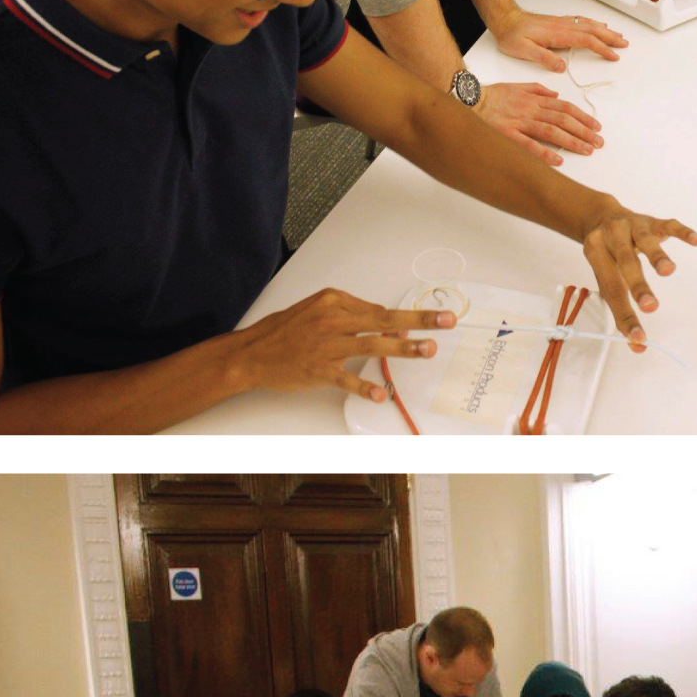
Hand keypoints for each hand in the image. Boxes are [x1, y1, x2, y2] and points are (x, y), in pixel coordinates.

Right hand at [218, 288, 456, 406]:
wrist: (250, 353)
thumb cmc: (284, 332)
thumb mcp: (316, 311)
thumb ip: (350, 314)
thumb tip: (384, 320)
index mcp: (332, 301)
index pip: (378, 309)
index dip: (407, 317)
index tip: (433, 319)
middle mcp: (332, 319)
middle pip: (382, 319)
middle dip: (419, 320)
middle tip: (446, 321)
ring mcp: (325, 345)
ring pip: (371, 344)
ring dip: (403, 347)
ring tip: (428, 350)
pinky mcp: (317, 369)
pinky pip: (345, 379)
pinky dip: (364, 387)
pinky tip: (382, 395)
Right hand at [473, 79, 604, 165]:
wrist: (467, 99)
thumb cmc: (492, 96)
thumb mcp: (517, 86)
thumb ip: (537, 89)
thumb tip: (556, 94)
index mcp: (534, 100)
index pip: (565, 108)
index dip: (583, 117)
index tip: (596, 127)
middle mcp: (530, 110)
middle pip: (563, 120)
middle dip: (584, 132)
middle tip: (599, 143)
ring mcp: (519, 123)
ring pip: (551, 131)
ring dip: (571, 141)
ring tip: (587, 150)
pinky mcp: (507, 135)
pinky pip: (528, 145)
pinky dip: (544, 153)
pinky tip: (558, 161)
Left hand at [495, 4, 626, 74]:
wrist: (504, 19)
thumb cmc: (511, 36)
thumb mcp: (523, 51)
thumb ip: (543, 58)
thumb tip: (561, 66)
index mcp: (557, 34)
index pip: (585, 40)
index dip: (601, 48)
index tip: (613, 55)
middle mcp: (562, 26)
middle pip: (592, 30)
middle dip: (610, 37)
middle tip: (624, 44)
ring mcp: (561, 23)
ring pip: (588, 24)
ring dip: (605, 29)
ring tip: (618, 35)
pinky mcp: (558, 22)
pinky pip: (581, 21)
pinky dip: (594, 23)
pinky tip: (598, 25)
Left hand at [578, 200, 696, 353]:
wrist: (601, 217)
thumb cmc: (607, 257)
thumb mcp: (606, 280)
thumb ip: (621, 312)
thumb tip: (638, 346)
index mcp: (596, 253)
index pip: (612, 289)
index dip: (625, 315)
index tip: (639, 339)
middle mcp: (612, 236)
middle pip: (626, 262)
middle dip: (639, 285)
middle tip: (651, 307)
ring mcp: (633, 225)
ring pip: (645, 239)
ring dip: (657, 256)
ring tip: (668, 272)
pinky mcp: (652, 221)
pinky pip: (669, 224)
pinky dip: (683, 232)